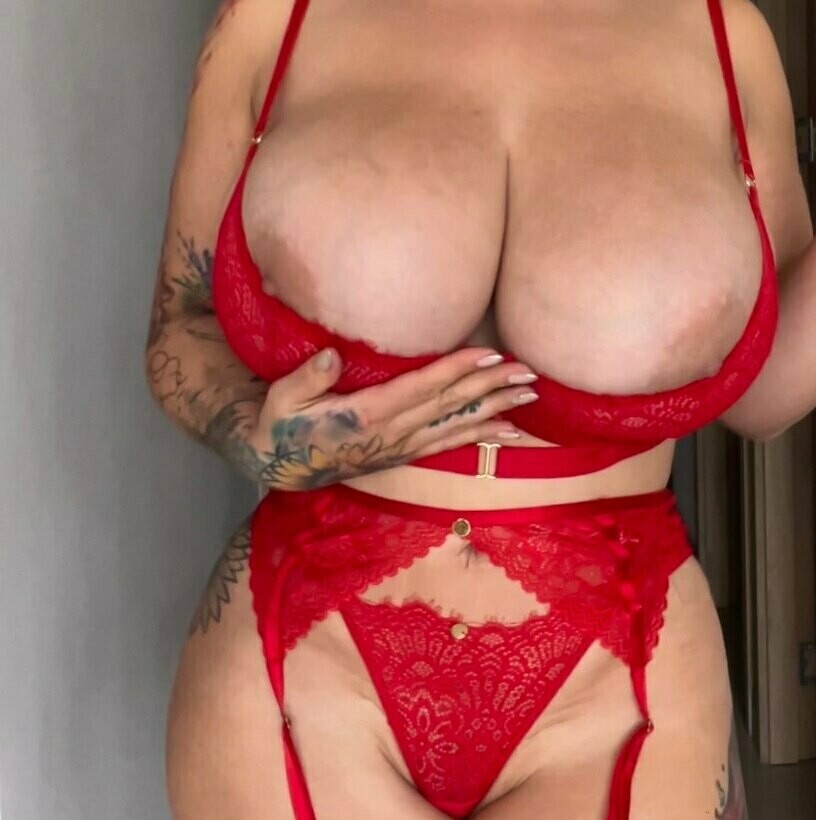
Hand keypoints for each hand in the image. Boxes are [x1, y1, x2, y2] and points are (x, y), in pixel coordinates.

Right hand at [242, 346, 537, 490]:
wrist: (281, 464)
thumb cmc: (283, 423)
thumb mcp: (281, 398)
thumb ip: (306, 378)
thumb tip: (330, 357)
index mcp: (369, 414)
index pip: (423, 387)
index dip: (457, 370)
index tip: (489, 355)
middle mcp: (394, 433)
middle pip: (452, 405)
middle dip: (492, 386)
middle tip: (528, 371)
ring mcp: (404, 446)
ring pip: (459, 425)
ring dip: (497, 408)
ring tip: (531, 394)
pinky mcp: (406, 454)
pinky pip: (452, 444)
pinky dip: (482, 436)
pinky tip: (510, 431)